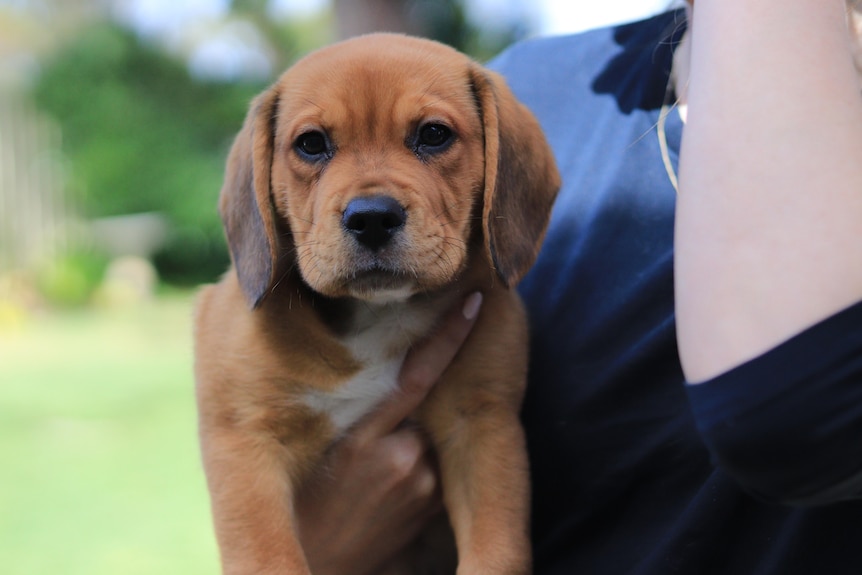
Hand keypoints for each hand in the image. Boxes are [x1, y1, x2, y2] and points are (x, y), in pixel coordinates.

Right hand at [296, 293, 482, 574]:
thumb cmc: (304, 497)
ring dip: (419, 431)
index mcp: (361, 436)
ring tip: (380, 460)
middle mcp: (401, 456)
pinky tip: (393, 475)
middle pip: (427, 401)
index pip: (415, 374)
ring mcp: (422, 483)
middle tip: (438, 356)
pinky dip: (424, 456)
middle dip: (432, 386)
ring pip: (432, 433)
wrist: (320, 564)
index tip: (474, 304)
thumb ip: (348, 405)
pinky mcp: (431, 503)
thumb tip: (381, 364)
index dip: (449, 335)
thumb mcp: (315, 444)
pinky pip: (435, 463)